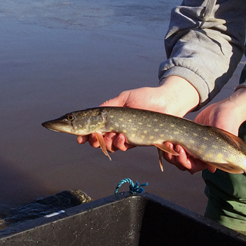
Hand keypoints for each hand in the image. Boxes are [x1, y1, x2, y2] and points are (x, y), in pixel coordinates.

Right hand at [76, 76, 199, 153]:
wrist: (167, 103)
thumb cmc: (147, 97)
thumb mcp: (124, 98)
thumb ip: (108, 106)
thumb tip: (94, 112)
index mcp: (111, 117)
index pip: (94, 127)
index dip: (85, 134)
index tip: (78, 138)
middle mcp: (116, 127)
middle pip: (99, 140)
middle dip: (93, 141)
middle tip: (93, 139)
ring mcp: (125, 135)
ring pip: (109, 146)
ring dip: (107, 143)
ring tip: (113, 135)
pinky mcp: (136, 141)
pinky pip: (123, 147)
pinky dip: (119, 144)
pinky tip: (122, 137)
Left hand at [161, 88, 245, 173]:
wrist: (223, 109)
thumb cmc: (227, 123)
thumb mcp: (225, 137)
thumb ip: (221, 152)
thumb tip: (212, 170)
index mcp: (208, 159)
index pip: (192, 167)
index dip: (183, 161)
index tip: (180, 149)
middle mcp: (199, 155)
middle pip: (182, 164)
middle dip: (174, 157)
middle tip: (171, 145)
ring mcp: (192, 147)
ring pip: (176, 156)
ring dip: (169, 151)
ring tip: (167, 141)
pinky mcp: (186, 138)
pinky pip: (174, 146)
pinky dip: (169, 144)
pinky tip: (166, 138)